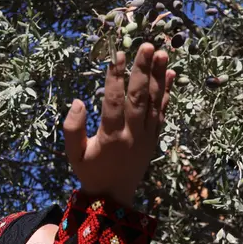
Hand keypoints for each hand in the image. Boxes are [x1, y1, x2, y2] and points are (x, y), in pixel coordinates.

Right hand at [61, 43, 175, 205]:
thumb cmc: (90, 172)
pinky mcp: (155, 138)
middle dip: (142, 70)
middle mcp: (132, 134)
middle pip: (139, 97)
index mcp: (111, 137)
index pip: (114, 102)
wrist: (114, 198)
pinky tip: (169, 73)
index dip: (116, 77)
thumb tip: (78, 101)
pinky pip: (163, 112)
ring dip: (158, 76)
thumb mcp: (74, 154)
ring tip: (161, 52)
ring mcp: (147, 136)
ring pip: (154, 102)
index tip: (117, 54)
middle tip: (146, 45)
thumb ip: (72, 128)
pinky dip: (167, 92)